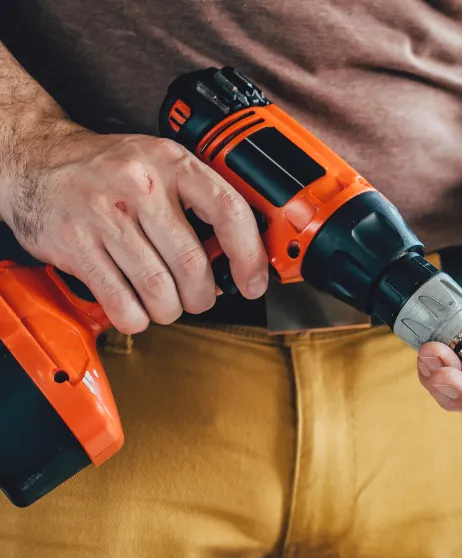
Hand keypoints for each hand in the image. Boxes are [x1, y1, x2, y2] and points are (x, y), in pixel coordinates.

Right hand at [0, 119, 268, 332]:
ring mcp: (104, 215)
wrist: (34, 162)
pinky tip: (135, 308)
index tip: (254, 283)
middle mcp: (139, 186)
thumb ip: (202, 206)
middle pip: (193, 265)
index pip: (229, 212)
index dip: (250, 256)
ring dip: (170, 310)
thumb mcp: (161, 168)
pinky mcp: (76, 245)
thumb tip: (239, 263)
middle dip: (203, 296)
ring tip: (165, 303)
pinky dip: (136, 318)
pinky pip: (122, 304)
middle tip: (198, 298)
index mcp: (172, 163)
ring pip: (159, 291)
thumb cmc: (109, 172)